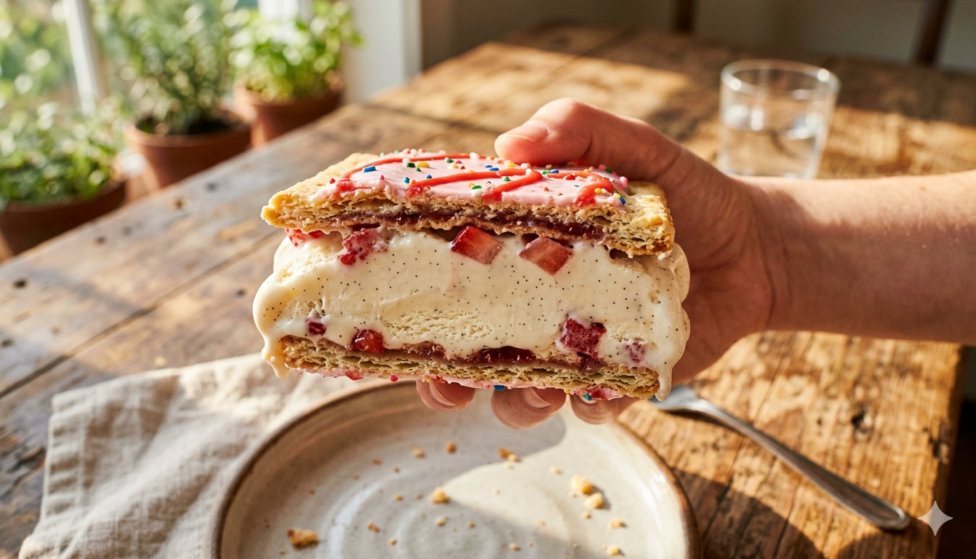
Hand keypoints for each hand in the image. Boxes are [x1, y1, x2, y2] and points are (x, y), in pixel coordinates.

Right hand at [418, 99, 775, 427]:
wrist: (755, 246)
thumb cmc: (684, 191)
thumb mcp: (633, 147)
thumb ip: (576, 130)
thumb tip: (506, 145)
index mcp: (521, 249)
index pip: (451, 274)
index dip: (412, 294)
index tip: (387, 310)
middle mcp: (536, 303)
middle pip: (468, 352)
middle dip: (443, 379)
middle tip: (443, 383)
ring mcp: (575, 344)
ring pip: (520, 391)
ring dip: (513, 401)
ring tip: (532, 392)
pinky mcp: (619, 377)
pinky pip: (589, 406)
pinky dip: (585, 408)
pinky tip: (595, 394)